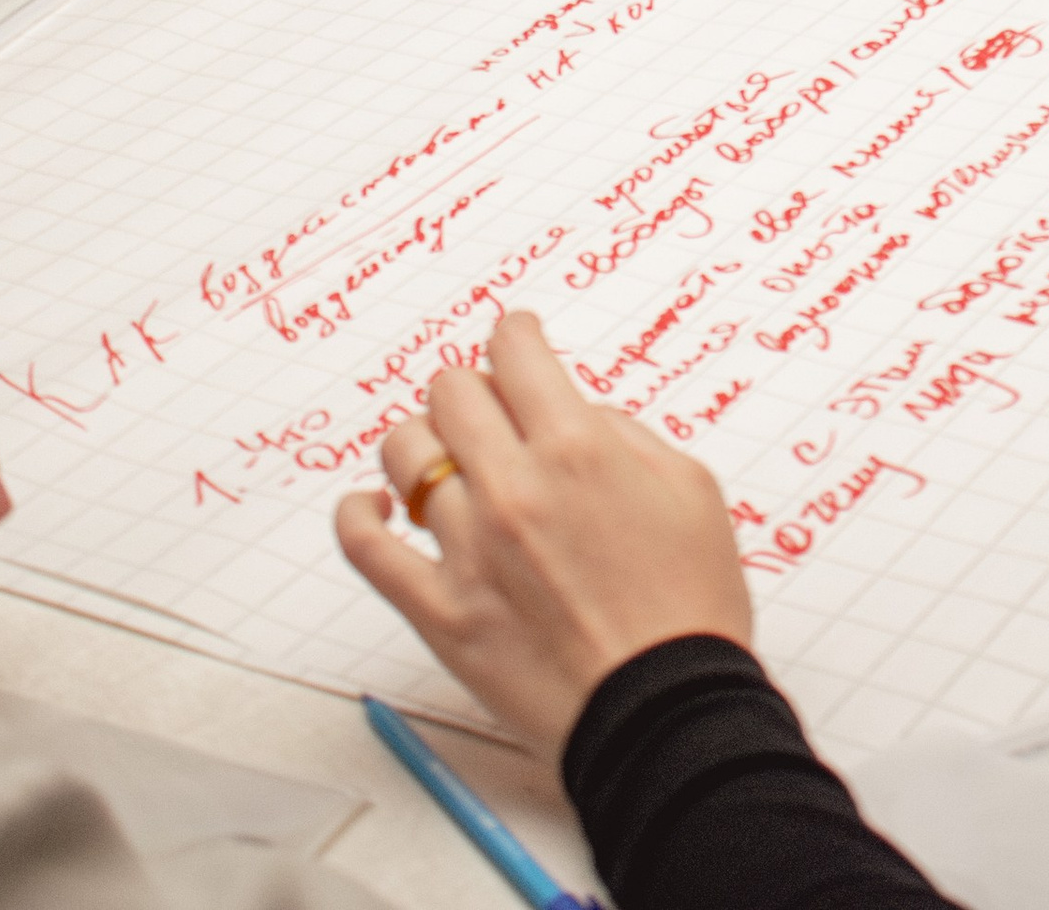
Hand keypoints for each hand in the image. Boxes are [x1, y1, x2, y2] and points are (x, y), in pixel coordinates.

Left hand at [338, 313, 751, 758]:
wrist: (668, 712)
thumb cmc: (690, 605)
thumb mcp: (689, 487)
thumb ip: (624, 434)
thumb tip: (574, 413)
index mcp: (577, 448)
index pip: (513, 350)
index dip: (515, 336)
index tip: (517, 343)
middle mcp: (514, 487)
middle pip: (452, 390)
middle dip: (476, 390)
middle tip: (495, 415)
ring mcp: (468, 550)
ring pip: (405, 452)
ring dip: (426, 445)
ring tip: (448, 464)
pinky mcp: (440, 612)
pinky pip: (365, 548)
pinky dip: (358, 515)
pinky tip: (374, 506)